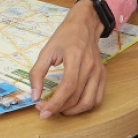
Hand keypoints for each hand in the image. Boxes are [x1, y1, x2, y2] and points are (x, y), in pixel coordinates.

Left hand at [30, 1, 105, 117]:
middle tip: (45, 108)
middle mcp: (90, 67)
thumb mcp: (47, 50)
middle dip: (59, 108)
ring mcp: (99, 72)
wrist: (85, 25)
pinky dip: (84, 106)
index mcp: (75, 57)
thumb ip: (37, 72)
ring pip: (89, 102)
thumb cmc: (65, 36)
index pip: (68, 87)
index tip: (43, 112)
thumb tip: (34, 95)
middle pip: (77, 97)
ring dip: (73, 111)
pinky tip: (73, 104)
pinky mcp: (103, 76)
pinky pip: (97, 99)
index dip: (55, 103)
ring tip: (58, 109)